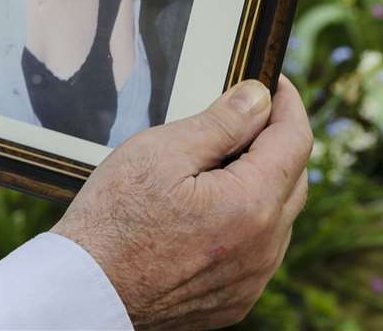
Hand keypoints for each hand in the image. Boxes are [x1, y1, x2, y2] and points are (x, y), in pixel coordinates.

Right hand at [51, 75, 311, 328]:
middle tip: (243, 116)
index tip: (273, 83)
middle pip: (295, 179)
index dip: (288, 104)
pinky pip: (258, 252)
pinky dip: (246, 223)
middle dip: (276, 141)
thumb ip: (220, 123)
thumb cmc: (114, 217)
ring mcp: (252, 280)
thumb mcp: (161, 152)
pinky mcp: (235, 300)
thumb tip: (260, 98)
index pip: (295, 141)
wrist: (87, 288)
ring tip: (217, 165)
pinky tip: (207, 212)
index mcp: (252, 205)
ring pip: (277, 218)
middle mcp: (265, 248)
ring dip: (262, 184)